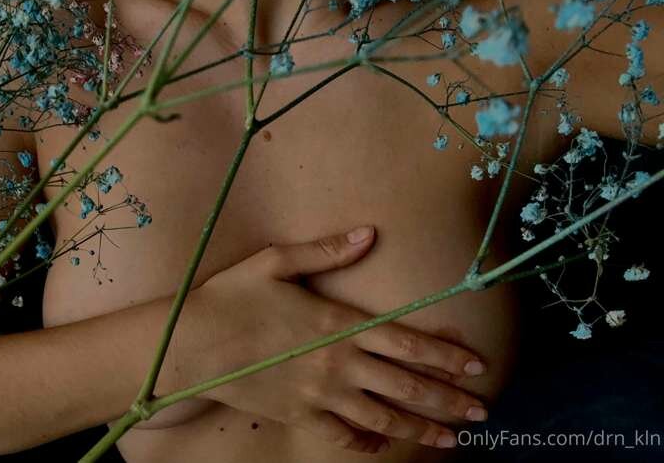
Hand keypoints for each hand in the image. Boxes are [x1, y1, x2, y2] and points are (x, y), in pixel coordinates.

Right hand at [191, 226, 486, 452]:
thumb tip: (368, 234)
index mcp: (336, 324)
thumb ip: (326, 251)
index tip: (475, 365)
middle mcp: (336, 364)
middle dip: (447, 398)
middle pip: (404, 385)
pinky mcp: (299, 416)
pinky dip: (368, 441)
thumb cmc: (231, 298)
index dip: (443, 355)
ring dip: (421, 427)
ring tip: (454, 437)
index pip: (403, 342)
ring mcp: (319, 395)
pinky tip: (385, 444)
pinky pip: (342, 434)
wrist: (191, 346)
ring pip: (382, 416)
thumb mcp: (275, 262)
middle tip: (483, 410)